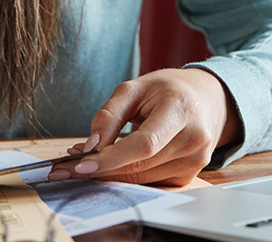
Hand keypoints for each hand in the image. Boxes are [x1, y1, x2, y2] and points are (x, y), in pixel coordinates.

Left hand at [50, 68, 240, 186]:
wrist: (206, 99)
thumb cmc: (166, 90)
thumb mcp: (133, 88)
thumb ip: (108, 116)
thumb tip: (89, 147)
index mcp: (181, 109)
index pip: (144, 144)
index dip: (111, 158)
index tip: (80, 165)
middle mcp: (194, 138)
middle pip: (140, 166)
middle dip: (100, 169)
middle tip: (66, 168)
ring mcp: (195, 161)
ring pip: (142, 179)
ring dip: (109, 175)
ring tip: (84, 161)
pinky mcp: (189, 176)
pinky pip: (149, 183)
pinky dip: (126, 177)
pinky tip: (110, 165)